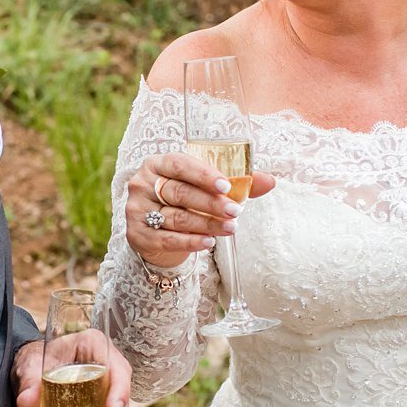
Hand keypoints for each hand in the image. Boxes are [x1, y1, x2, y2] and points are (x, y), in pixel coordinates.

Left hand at [15, 331, 131, 406]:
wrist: (32, 368)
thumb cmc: (35, 357)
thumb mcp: (29, 363)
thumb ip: (29, 379)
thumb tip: (26, 401)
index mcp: (96, 347)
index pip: (117, 367)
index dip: (119, 390)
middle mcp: (108, 369)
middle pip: (119, 400)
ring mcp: (106, 391)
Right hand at [125, 152, 276, 270]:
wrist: (158, 233)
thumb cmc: (184, 202)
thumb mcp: (206, 189)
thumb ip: (235, 184)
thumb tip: (270, 181)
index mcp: (158, 164)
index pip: (179, 164)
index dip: (203, 174)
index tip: (227, 185)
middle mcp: (143, 184)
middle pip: (179, 193)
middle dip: (210, 203)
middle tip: (235, 211)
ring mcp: (137, 209)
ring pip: (176, 217)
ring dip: (206, 224)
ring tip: (230, 228)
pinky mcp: (137, 234)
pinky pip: (167, 238)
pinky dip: (190, 241)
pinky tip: (208, 242)